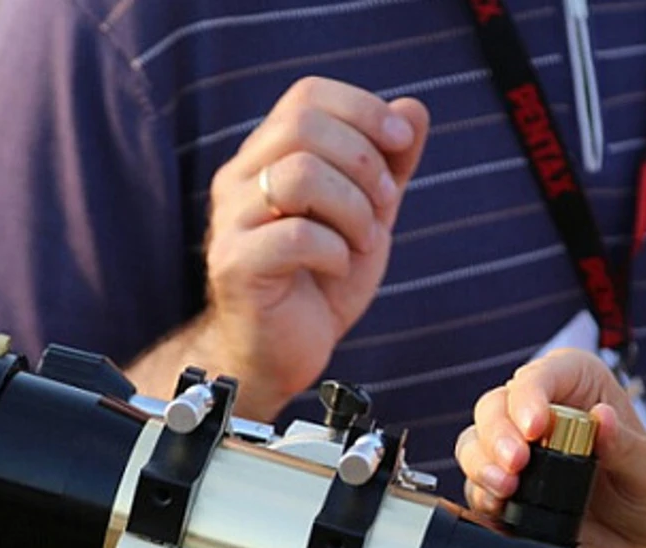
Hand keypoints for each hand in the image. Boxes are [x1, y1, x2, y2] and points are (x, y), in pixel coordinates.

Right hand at [198, 77, 429, 418]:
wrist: (279, 353)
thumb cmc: (318, 283)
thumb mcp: (368, 216)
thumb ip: (390, 165)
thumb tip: (414, 109)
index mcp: (267, 156)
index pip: (307, 96)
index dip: (362, 110)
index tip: (401, 144)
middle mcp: (240, 179)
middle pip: (303, 124)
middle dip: (365, 161)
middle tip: (385, 205)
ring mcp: (231, 221)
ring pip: (300, 175)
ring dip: (354, 208)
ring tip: (362, 242)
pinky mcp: (235, 265)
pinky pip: (295, 235)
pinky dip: (335, 250)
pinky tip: (338, 267)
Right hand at [455, 349, 645, 547]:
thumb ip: (629, 447)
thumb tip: (602, 417)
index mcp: (582, 389)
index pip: (547, 373)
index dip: (531, 393)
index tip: (535, 424)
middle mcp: (544, 413)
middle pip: (497, 404)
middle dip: (498, 431)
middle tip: (516, 461)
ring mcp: (519, 452)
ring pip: (476, 440)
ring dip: (482, 462)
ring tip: (506, 486)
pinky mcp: (503, 489)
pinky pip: (474, 484)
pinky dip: (480, 493)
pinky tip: (499, 504)